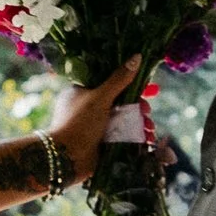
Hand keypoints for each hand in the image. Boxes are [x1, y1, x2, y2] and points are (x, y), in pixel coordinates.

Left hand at [49, 61, 144, 184]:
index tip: (146, 92)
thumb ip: (119, 79)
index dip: (130, 86)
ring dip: (139, 124)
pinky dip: (134, 137)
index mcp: (82, 91)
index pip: (110, 83)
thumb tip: (137, 56)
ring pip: (123, 120)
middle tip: (147, 114)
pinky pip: (121, 135)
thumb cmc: (78, 124)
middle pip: (120, 102)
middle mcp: (87, 107)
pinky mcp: (100, 142)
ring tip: (149, 130)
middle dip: (138, 109)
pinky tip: (145, 140)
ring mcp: (94, 126)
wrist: (65, 159)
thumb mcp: (100, 98)